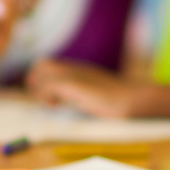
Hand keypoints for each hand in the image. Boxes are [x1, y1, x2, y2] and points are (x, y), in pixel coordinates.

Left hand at [27, 59, 149, 117]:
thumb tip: (67, 102)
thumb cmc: (118, 102)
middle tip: (48, 100)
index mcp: (79, 70)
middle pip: (42, 63)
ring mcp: (75, 74)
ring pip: (42, 70)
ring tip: (52, 103)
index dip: (43, 80)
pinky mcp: (75, 84)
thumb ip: (82, 94)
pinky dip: (46, 96)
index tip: (50, 98)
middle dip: (37, 82)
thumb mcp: (96, 94)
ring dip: (40, 88)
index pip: (49, 65)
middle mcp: (75, 68)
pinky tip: (56, 106)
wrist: (132, 99)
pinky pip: (49, 84)